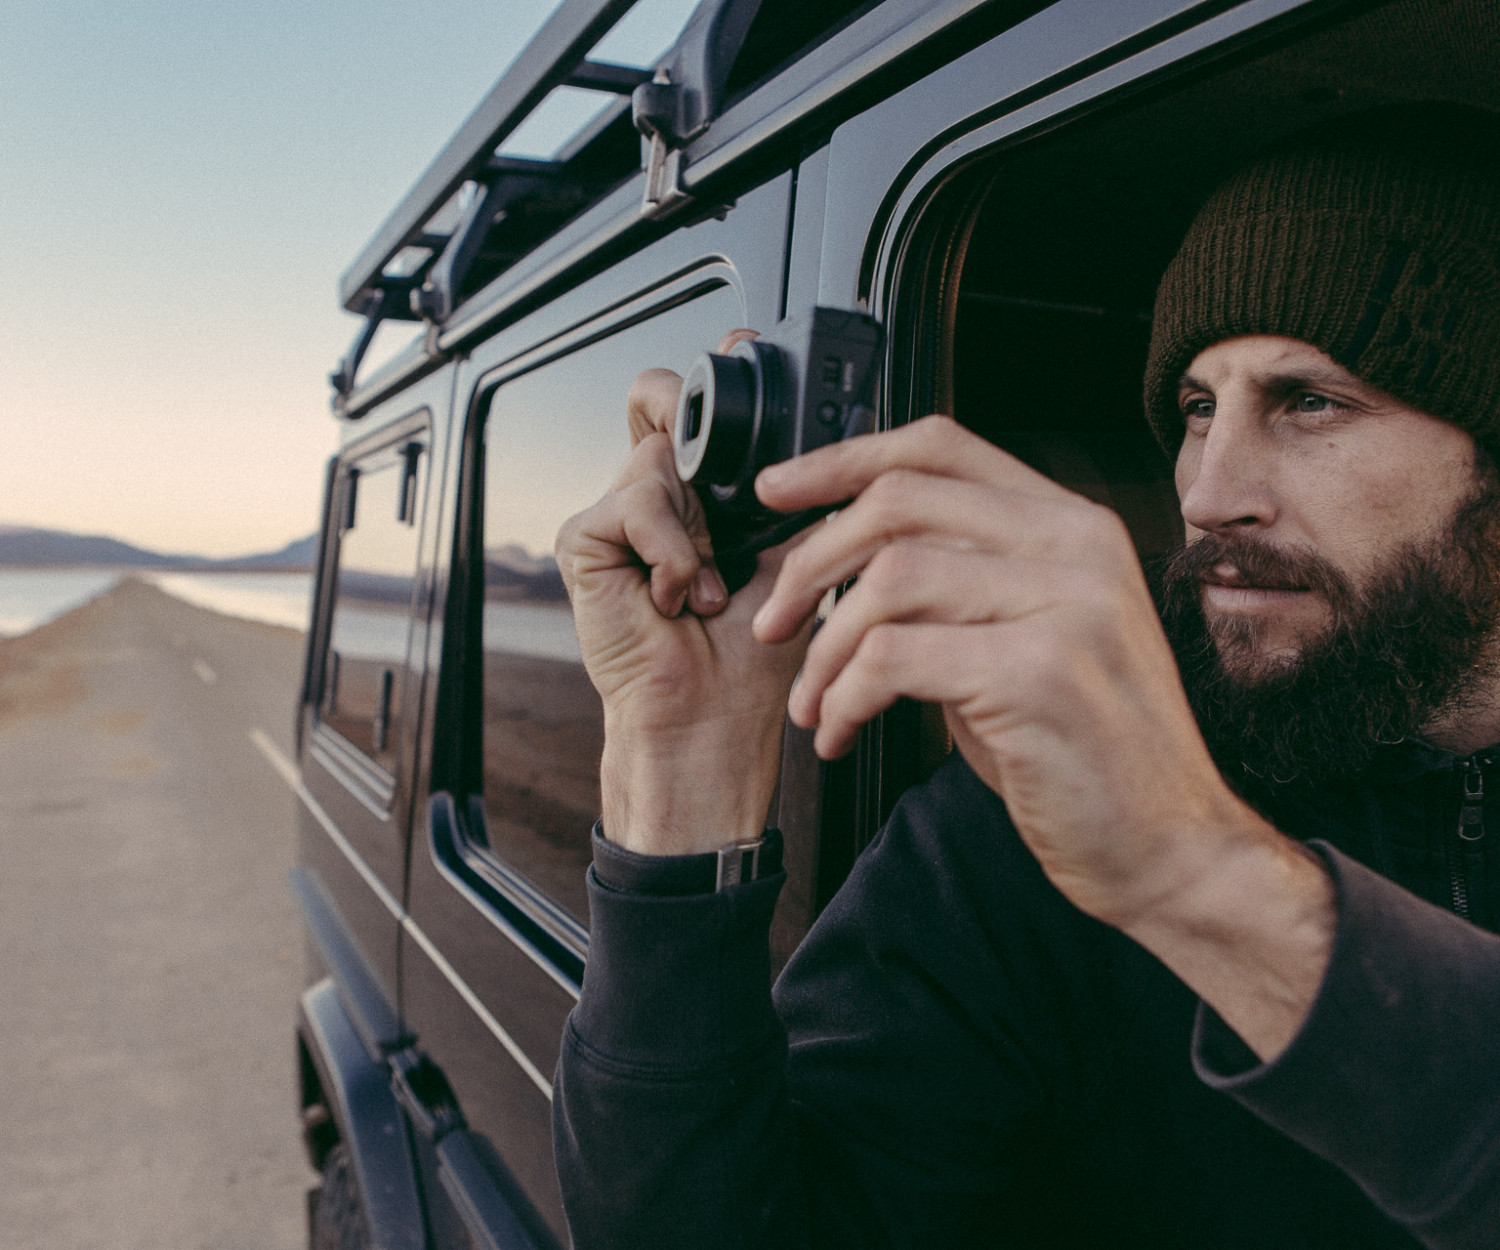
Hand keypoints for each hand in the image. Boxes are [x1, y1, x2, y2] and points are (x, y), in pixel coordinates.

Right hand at [555, 333, 808, 854]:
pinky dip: (670, 551)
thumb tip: (828, 430)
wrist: (712, 719)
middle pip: (662, 402)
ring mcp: (616, 515)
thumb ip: (792, 490)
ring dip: (698, 528)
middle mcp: (657, 497)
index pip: (695, 407)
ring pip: (656, 458)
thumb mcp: (793, 553)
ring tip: (708, 586)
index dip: (716, 379)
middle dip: (695, 426)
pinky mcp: (585, 540)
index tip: (746, 355)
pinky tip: (676, 596)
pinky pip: (633, 502)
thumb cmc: (751, 655)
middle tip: (724, 483)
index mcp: (702, 495)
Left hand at [749, 416, 1239, 917]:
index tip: (779, 490)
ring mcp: (1067, 604)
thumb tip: (842, 558)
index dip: (843, 460)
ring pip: (888, 580)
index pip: (939, 448)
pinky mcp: (1040, 673)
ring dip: (824, 649)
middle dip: (810, 562)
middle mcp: (1078, 547)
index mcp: (1073, 526)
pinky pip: (893, 658)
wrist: (1169, 848)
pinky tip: (842, 731)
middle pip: (899, 503)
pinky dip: (844, 697)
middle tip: (773, 620)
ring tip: (812, 703)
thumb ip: (956, 585)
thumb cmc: (1084, 753)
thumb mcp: (1022, 640)